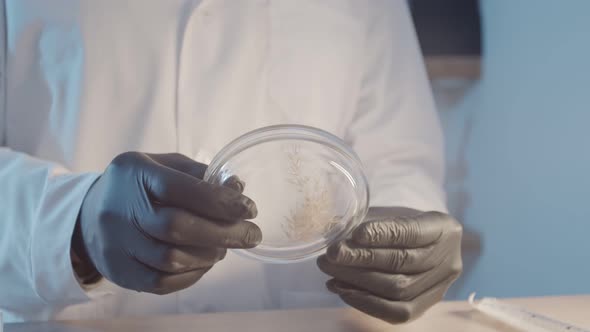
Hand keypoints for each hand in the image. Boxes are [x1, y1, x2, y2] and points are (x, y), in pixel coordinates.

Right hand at [74, 152, 260, 293]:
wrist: (89, 216)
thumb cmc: (139, 187)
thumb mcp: (164, 166)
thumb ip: (200, 174)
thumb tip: (238, 188)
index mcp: (135, 173)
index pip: (179, 189)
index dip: (219, 201)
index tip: (249, 209)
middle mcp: (120, 209)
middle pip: (176, 227)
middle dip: (223, 233)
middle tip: (251, 235)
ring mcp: (116, 244)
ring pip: (170, 259)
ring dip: (209, 255)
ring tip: (226, 246)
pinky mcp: (119, 272)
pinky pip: (161, 282)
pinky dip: (193, 274)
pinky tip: (206, 262)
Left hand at [317, 207, 461, 323]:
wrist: (425, 246)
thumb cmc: (403, 225)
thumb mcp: (392, 213)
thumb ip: (370, 222)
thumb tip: (336, 234)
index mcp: (444, 228)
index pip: (411, 232)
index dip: (382, 234)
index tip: (354, 234)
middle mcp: (448, 259)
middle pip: (402, 262)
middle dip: (361, 259)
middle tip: (330, 254)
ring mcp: (441, 286)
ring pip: (398, 289)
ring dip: (357, 281)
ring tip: (330, 271)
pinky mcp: (427, 306)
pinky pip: (398, 313)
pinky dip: (366, 302)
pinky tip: (342, 289)